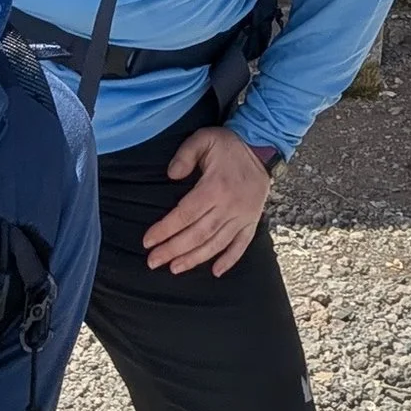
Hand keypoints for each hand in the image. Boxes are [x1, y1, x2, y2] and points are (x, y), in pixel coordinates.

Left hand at [143, 127, 272, 275]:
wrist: (262, 147)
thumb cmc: (228, 144)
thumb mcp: (204, 138)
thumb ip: (185, 154)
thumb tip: (171, 176)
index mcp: (215, 186)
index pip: (185, 214)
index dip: (165, 229)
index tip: (148, 241)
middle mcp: (230, 205)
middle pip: (198, 234)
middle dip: (173, 250)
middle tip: (153, 261)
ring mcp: (243, 215)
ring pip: (217, 243)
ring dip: (195, 258)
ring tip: (175, 268)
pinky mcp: (252, 220)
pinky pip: (242, 244)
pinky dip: (230, 259)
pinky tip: (216, 272)